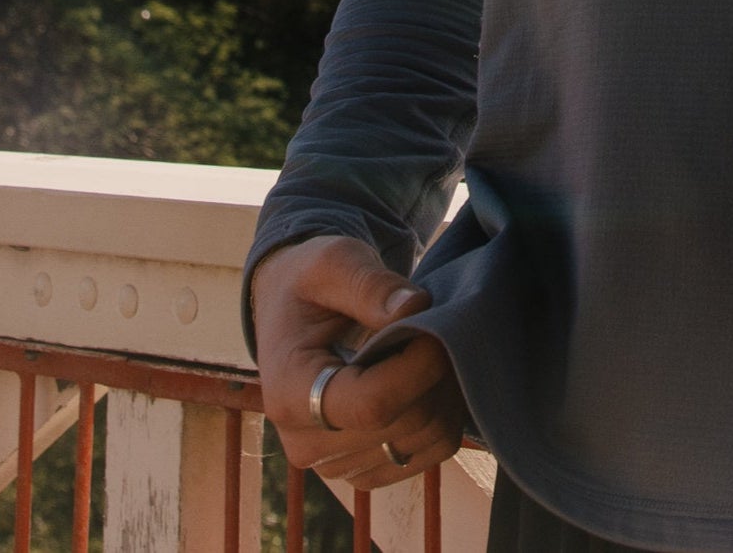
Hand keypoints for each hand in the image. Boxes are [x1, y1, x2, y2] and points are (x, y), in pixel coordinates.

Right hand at [253, 235, 465, 491]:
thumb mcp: (333, 262)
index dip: (418, 368)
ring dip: (444, 393)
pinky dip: (443, 415)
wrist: (294, 311)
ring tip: (432, 348)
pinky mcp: (363, 469)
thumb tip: (413, 307)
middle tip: (441, 328)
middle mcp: (305, 442)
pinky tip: (429, 377)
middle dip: (436, 373)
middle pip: (403, 424)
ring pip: (423, 442)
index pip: (369, 404)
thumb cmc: (312, 283)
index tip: (437, 328)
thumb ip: (369, 284)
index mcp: (288, 393)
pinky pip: (427, 454)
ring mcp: (335, 463)